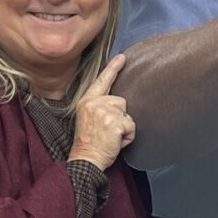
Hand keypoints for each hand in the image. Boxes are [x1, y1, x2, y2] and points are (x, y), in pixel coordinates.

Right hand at [68, 54, 135, 170]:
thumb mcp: (88, 118)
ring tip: (110, 137)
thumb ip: (99, 106)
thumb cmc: (89, 143)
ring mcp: (104, 111)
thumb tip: (117, 101)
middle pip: (121, 101)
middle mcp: (94, 103)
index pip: (102, 81)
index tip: (122, 57)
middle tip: (106, 132)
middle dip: (119, 117)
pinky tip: (115, 142)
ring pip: (127, 113)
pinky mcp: (114, 121)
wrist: (85, 160)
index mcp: (86, 101)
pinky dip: (128, 136)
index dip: (113, 68)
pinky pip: (131, 125)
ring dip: (124, 127)